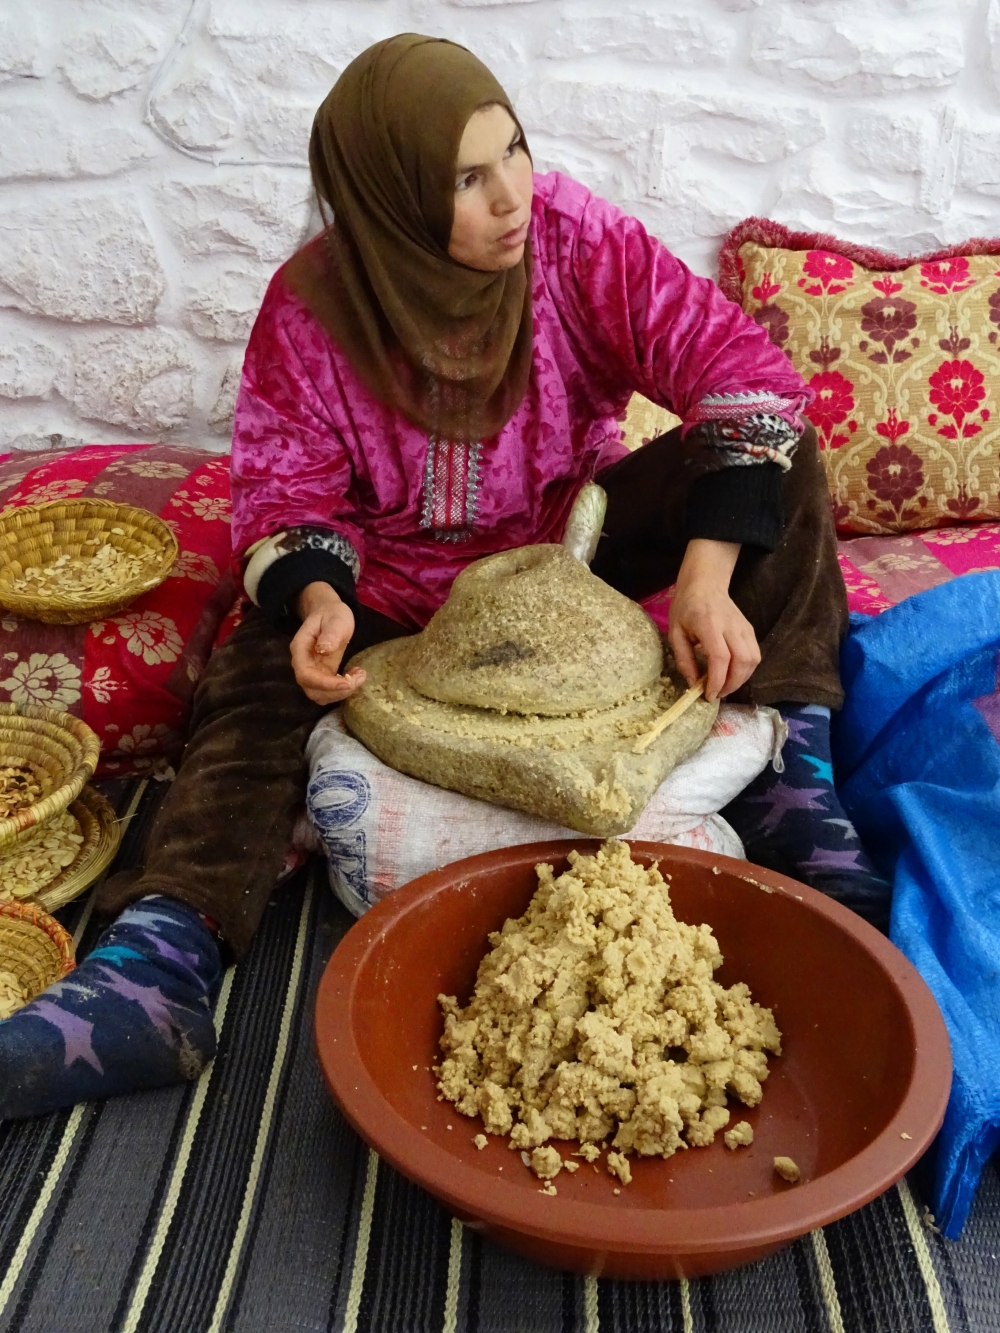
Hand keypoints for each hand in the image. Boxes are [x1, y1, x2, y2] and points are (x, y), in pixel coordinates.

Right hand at [290, 582, 365, 704]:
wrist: (329, 614)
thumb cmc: (332, 614)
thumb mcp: (335, 618)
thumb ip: (330, 633)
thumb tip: (324, 649)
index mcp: (300, 649)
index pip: (306, 675)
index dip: (325, 684)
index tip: (347, 683)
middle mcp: (302, 664)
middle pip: (312, 690)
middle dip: (336, 691)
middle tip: (358, 679)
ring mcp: (312, 671)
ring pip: (320, 695)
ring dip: (341, 693)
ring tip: (360, 676)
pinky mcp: (322, 675)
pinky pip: (329, 690)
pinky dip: (343, 689)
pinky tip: (356, 675)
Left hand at [667, 540, 760, 701]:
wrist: (705, 585)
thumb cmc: (686, 609)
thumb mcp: (675, 633)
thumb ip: (684, 660)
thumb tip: (693, 685)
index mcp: (709, 625)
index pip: (720, 657)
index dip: (717, 680)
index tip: (708, 694)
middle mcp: (731, 626)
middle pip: (742, 661)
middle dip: (731, 684)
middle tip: (717, 693)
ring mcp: (744, 627)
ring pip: (753, 659)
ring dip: (741, 679)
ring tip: (725, 686)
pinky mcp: (750, 630)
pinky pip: (755, 655)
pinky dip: (746, 670)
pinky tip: (732, 674)